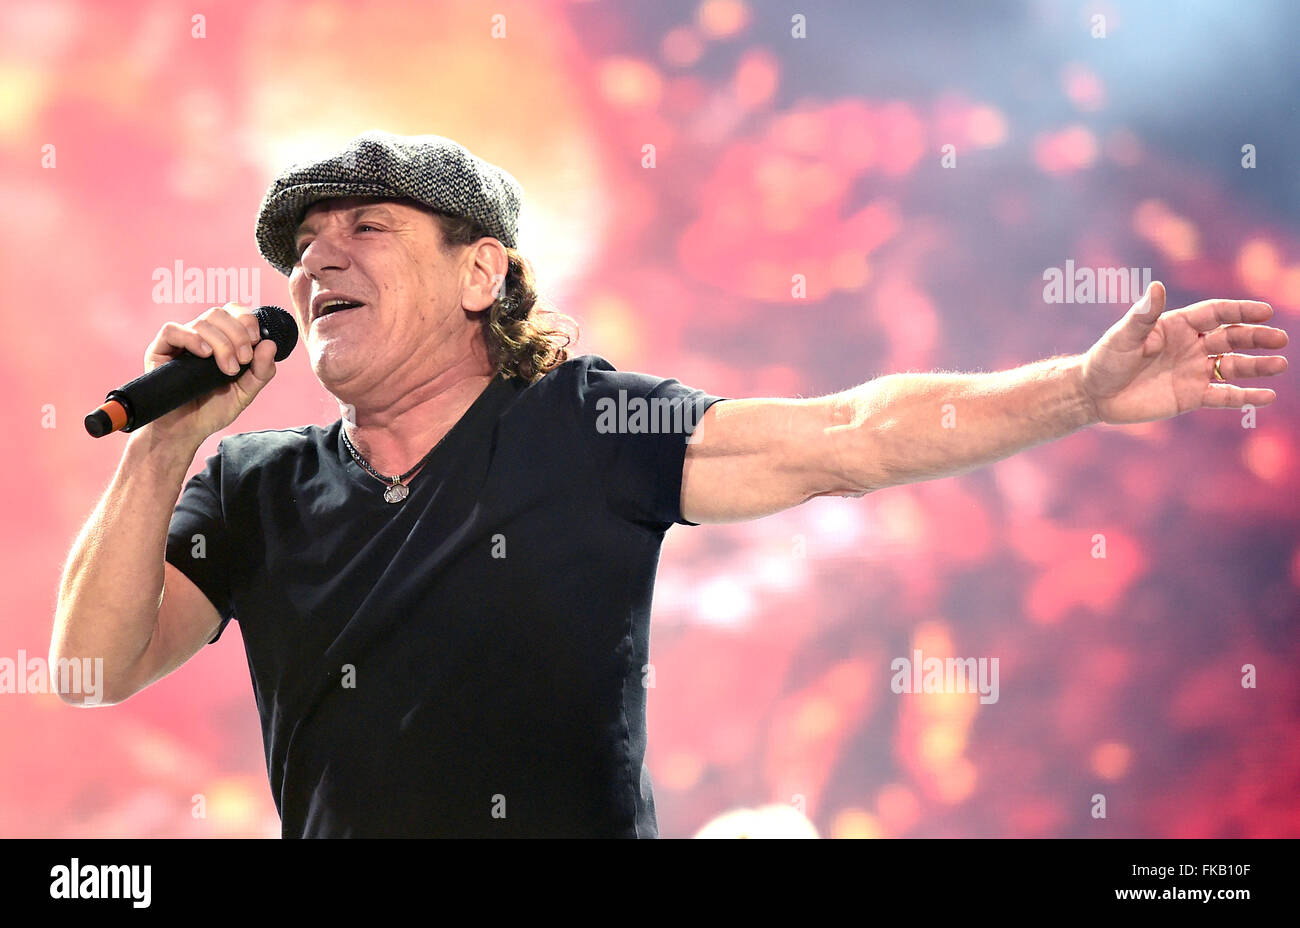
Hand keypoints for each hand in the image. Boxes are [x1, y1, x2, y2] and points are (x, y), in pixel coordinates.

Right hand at [140, 302, 278, 445]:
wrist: (187, 431)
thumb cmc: (213, 409)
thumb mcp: (245, 392)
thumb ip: (261, 371)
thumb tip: (270, 344)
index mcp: (221, 339)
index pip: (233, 312)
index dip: (246, 320)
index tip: (255, 341)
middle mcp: (200, 336)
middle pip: (219, 313)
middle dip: (237, 335)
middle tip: (242, 361)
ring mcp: (179, 342)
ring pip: (201, 322)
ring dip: (221, 343)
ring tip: (227, 370)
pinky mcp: (159, 351)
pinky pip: (172, 330)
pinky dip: (192, 338)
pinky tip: (205, 354)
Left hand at [1078, 282, 1287, 424]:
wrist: (1094, 394)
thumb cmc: (1105, 359)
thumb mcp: (1122, 336)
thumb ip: (1142, 315)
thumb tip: (1156, 287)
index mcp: (1177, 325)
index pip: (1216, 313)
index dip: (1240, 311)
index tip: (1265, 312)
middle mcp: (1191, 346)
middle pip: (1231, 337)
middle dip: (1256, 337)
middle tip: (1281, 339)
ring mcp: (1193, 371)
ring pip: (1233, 366)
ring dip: (1257, 366)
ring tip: (1280, 364)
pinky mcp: (1191, 396)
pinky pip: (1223, 396)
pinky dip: (1245, 397)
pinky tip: (1267, 397)